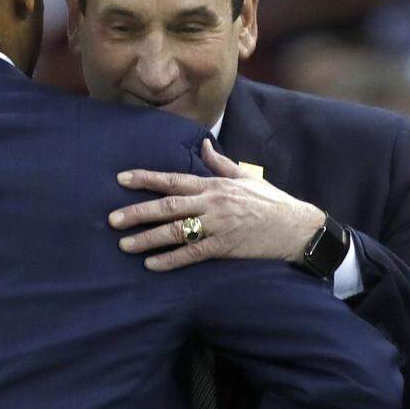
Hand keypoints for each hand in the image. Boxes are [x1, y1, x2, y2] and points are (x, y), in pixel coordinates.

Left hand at [109, 139, 325, 270]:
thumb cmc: (271, 202)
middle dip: (137, 212)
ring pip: (176, 231)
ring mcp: (218, 225)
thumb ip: (220, 163)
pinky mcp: (225, 247)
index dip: (145, 179)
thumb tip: (204, 143)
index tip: (121, 179)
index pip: (173, 179)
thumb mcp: (245, 177)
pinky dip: (171, 260)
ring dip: (148, 239)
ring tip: (125, 245)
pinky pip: (193, 254)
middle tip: (112, 219)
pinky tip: (152, 265)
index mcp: (214, 185)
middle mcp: (212, 203)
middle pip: (167, 206)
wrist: (297, 227)